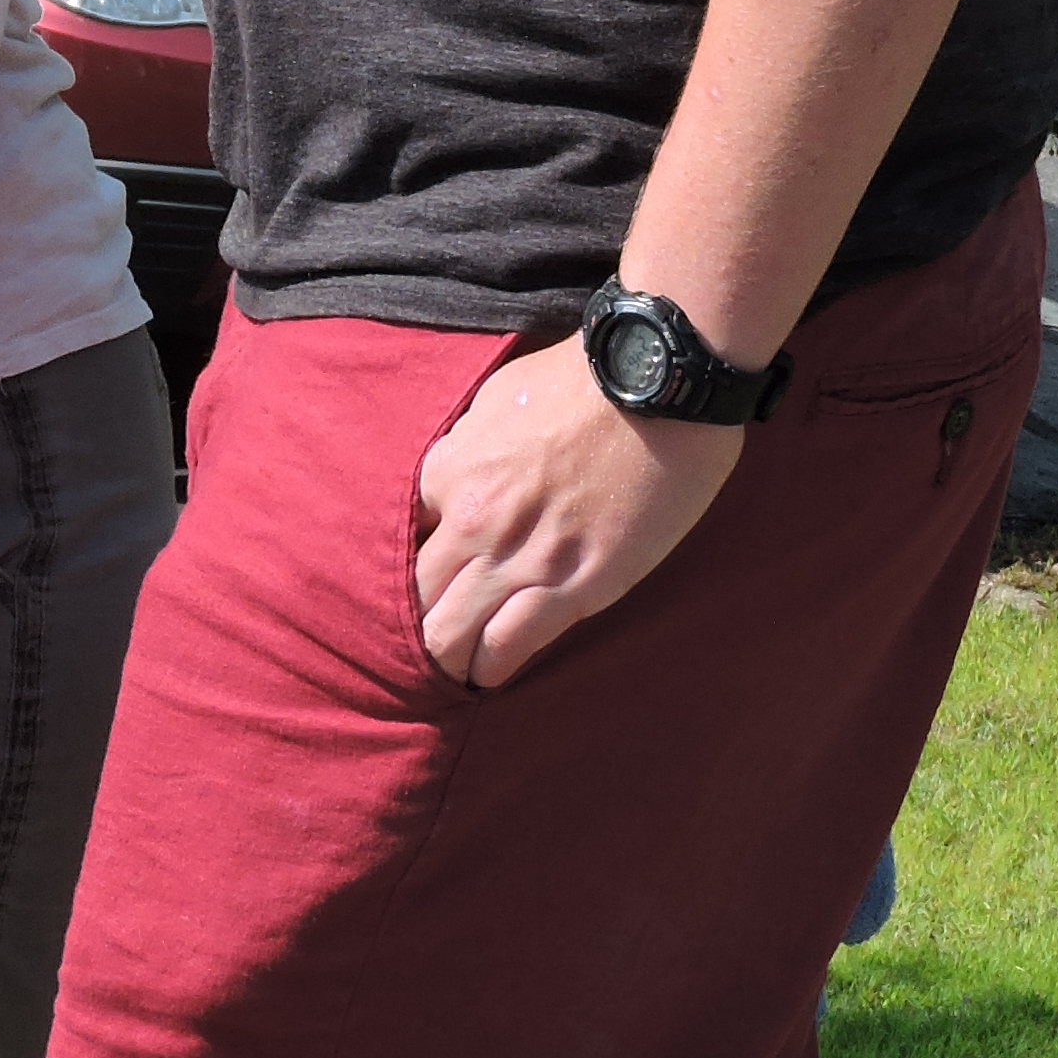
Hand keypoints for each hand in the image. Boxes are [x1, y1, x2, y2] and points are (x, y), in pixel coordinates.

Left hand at [410, 336, 747, 688]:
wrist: (655, 384)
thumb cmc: (582, 381)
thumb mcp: (497, 399)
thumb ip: (468, 444)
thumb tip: (457, 471)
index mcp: (447, 471)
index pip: (402, 538)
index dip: (413, 562)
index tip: (426, 577)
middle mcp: (471, 521)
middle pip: (415, 595)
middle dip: (414, 621)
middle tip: (422, 639)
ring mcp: (520, 559)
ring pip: (450, 632)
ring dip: (446, 657)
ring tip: (451, 669)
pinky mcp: (574, 587)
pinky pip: (511, 644)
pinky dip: (490, 668)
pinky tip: (486, 676)